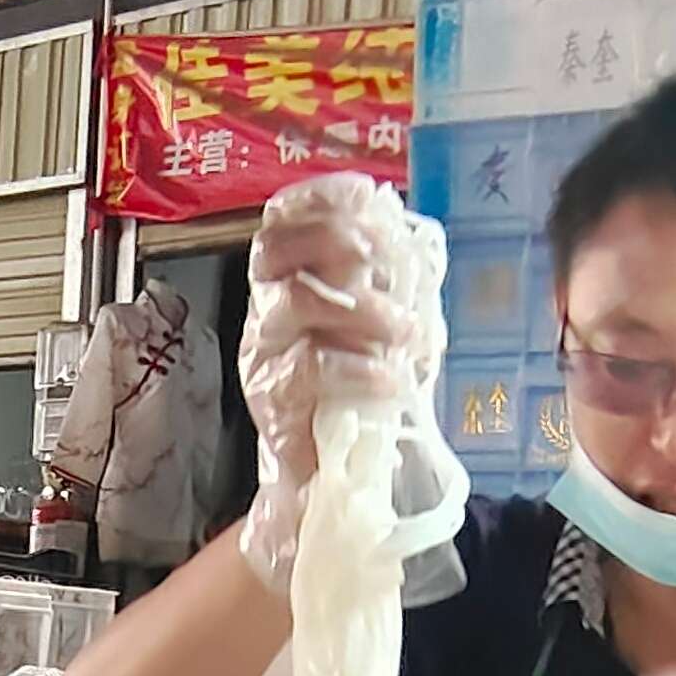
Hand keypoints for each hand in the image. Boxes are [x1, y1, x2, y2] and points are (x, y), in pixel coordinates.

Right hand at [239, 173, 437, 589]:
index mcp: (289, 280)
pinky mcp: (272, 401)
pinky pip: (309, 369)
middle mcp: (267, 308)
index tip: (366, 199)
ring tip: (404, 333)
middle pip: (277, 248)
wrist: (331, 477)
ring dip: (359, 308)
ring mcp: (264, 353)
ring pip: (295, 302)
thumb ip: (395, 283)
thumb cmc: (360, 392)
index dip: (318, 200)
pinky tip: (392, 381)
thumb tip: (410, 233)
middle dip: (333, 238)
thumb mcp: (386, 327)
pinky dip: (358, 370)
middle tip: (382, 256)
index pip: (282, 220)